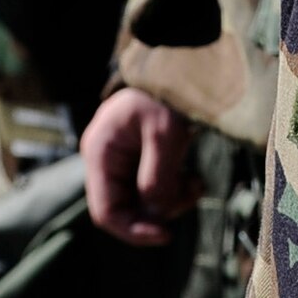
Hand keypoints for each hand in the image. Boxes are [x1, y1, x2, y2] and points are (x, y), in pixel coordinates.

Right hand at [81, 87, 197, 245]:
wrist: (178, 61)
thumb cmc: (165, 91)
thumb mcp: (164, 132)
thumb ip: (158, 176)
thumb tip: (156, 214)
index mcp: (100, 152)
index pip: (105, 211)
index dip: (133, 229)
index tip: (165, 235)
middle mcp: (107, 160)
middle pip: (127, 208)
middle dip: (160, 211)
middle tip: (190, 195)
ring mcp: (124, 160)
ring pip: (144, 201)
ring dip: (172, 200)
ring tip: (197, 183)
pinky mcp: (142, 159)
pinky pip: (155, 188)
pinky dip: (175, 189)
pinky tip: (194, 179)